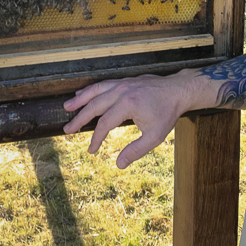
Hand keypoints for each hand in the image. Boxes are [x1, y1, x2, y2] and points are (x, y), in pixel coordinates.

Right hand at [63, 71, 200, 168]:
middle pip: (95, 105)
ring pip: (96, 90)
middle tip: (67, 129)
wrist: (178, 90)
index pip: (105, 123)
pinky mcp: (124, 80)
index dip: (96, 138)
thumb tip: (118, 164)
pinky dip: (91, 90)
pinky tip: (83, 95)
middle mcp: (122, 91)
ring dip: (81, 99)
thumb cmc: (167, 113)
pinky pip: (103, 84)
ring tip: (67, 106)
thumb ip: (136, 150)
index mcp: (128, 104)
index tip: (91, 151)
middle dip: (80, 118)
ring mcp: (122, 83)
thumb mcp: (155, 136)